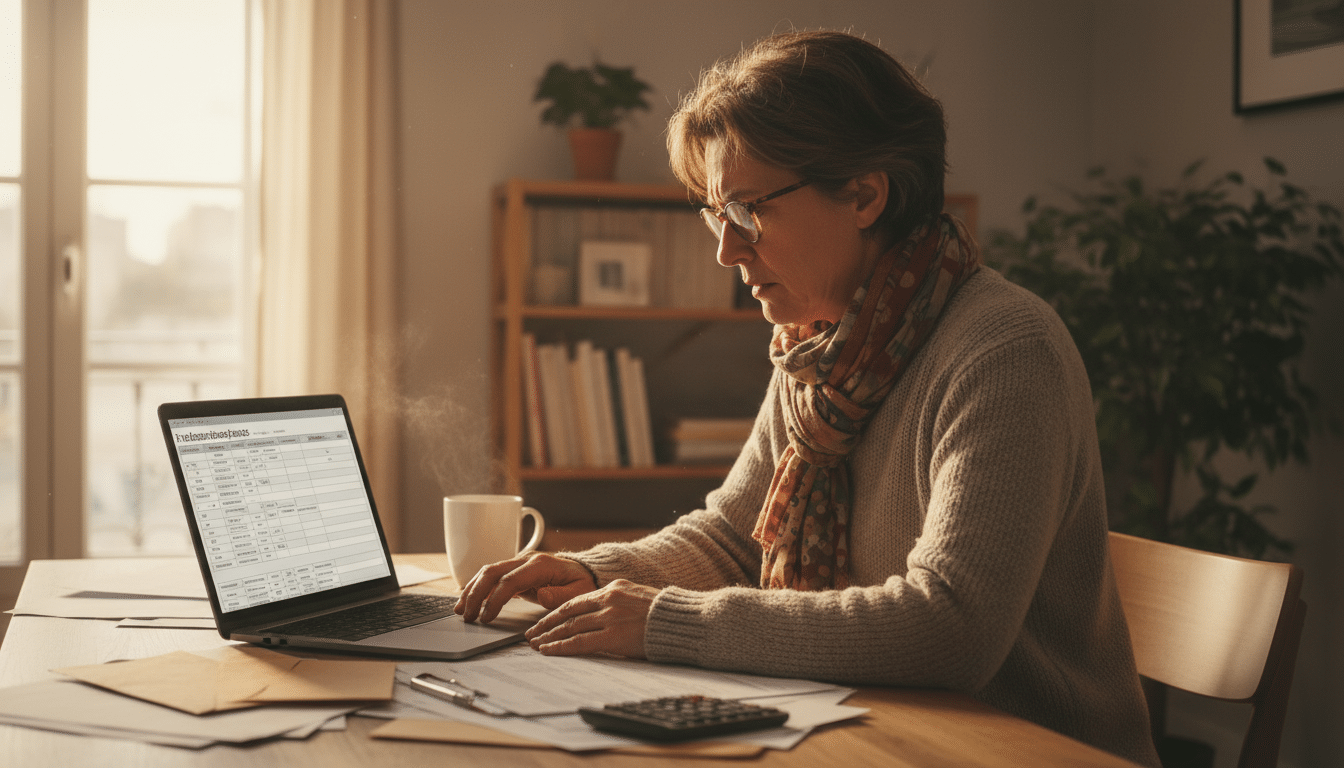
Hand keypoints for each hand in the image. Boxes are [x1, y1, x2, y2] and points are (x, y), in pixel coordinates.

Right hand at [454, 552, 595, 623]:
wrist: (585, 572)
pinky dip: (478, 588)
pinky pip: (492, 577)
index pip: (510, 581)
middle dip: (475, 593)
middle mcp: (526, 560)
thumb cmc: (582, 583)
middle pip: (492, 572)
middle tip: (466, 616)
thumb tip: (542, 595)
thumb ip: (562, 596)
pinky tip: (468, 600)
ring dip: (472, 590)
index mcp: (540, 565)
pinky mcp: (515, 571)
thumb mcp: (580, 593)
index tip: (486, 618)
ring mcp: (519, 563)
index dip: (494, 599)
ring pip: (488, 572)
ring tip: (460, 610)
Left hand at [524, 579, 657, 658]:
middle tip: (531, 633)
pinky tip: (549, 650)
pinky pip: (579, 643)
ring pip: (569, 627)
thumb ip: (617, 602)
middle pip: (568, 613)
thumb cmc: (666, 614)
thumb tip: (601, 614)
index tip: (545, 621)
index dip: (557, 612)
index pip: (577, 601)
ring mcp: (609, 618)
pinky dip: (560, 647)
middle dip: (546, 625)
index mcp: (614, 588)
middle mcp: (608, 599)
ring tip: (535, 644)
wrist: (684, 621)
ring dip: (549, 636)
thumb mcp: (638, 597)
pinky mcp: (612, 637)